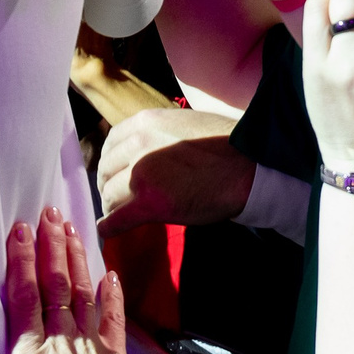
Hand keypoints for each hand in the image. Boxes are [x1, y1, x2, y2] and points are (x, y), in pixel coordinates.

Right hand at [0, 208, 146, 353]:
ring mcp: (92, 346)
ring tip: (71, 228)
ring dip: (76, 258)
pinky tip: (111, 274)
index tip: (19, 230)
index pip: (24, 296)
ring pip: (83, 291)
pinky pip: (113, 318)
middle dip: (51, 246)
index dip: (21, 261)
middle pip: (56, 283)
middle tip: (47, 214)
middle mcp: (63, 340)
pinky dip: (112, 294)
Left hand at [97, 108, 253, 235]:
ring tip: (122, 213)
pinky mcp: (149, 204)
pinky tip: (109, 230)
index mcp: (145, 122)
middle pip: (106, 170)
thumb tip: (140, 147)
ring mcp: (141, 174)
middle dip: (110, 184)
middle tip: (119, 196)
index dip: (112, 162)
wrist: (246, 168)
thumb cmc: (224, 146)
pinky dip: (109, 227)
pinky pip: (116, 219)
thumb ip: (156, 132)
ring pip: (110, 195)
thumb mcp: (182, 123)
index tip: (115, 173)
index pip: (111, 144)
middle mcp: (137, 144)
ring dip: (114, 206)